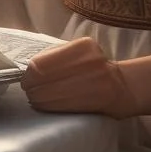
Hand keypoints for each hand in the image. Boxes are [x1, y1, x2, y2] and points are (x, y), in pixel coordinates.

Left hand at [20, 37, 137, 117]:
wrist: (124, 87)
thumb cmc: (94, 68)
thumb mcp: (80, 53)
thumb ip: (57, 55)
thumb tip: (29, 68)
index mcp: (82, 46)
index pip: (41, 62)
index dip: (29, 74)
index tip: (26, 79)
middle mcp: (88, 61)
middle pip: (43, 78)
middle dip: (31, 87)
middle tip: (29, 91)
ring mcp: (93, 81)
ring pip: (49, 94)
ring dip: (37, 98)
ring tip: (36, 98)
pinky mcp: (94, 101)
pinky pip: (61, 106)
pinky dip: (48, 106)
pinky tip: (46, 105)